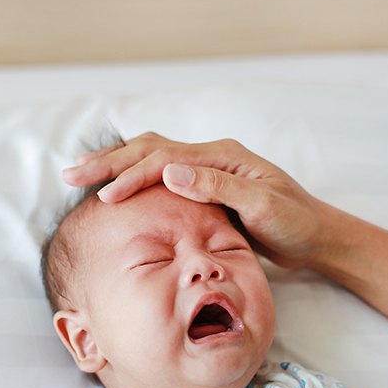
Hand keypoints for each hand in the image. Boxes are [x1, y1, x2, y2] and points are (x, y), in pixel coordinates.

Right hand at [64, 132, 330, 268]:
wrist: (314, 236)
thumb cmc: (295, 223)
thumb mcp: (262, 206)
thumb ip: (218, 187)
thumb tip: (169, 172)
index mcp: (223, 157)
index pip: (165, 160)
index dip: (132, 176)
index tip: (104, 195)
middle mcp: (213, 158)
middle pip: (152, 151)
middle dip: (112, 162)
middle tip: (73, 173)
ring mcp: (210, 173)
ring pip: (155, 159)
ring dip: (120, 166)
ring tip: (86, 173)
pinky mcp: (210, 191)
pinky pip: (165, 179)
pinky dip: (138, 180)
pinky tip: (122, 189)